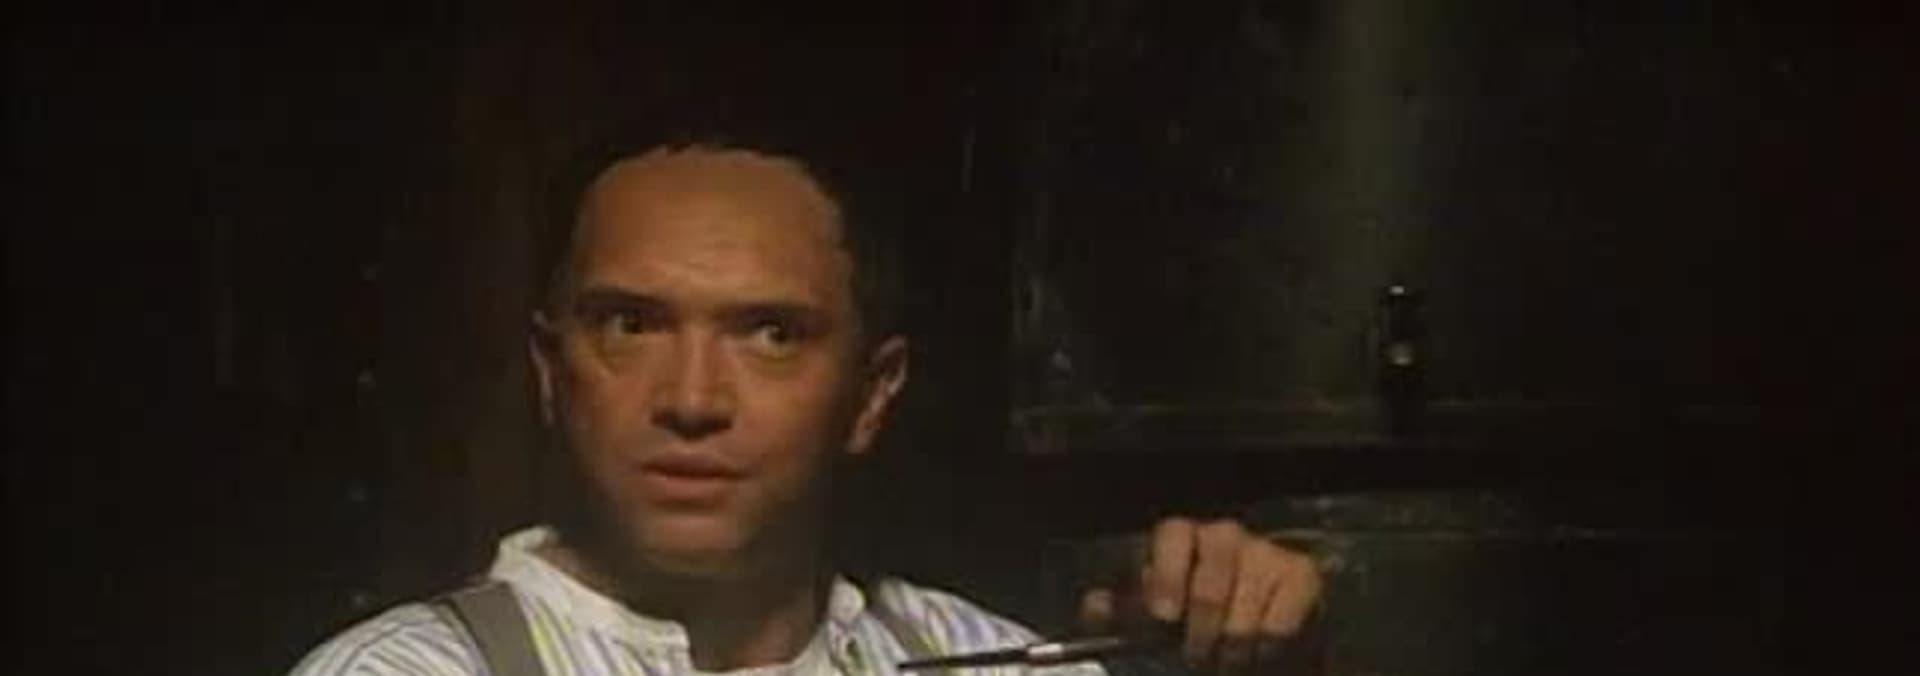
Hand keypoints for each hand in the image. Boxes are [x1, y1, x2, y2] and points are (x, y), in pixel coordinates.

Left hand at [1078, 518, 1322, 673]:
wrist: (1256, 642)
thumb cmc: (1195, 624)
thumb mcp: (1150, 619)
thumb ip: (1119, 611)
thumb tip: (1094, 606)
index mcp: (1182, 539)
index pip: (1173, 533)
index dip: (1167, 573)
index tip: (1165, 617)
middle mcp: (1225, 536)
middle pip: (1215, 565)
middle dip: (1203, 622)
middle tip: (1196, 655)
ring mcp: (1266, 552)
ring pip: (1246, 600)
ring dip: (1233, 643)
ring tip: (1226, 662)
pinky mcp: (1301, 575)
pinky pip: (1280, 617)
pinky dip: (1266, 645)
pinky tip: (1258, 654)